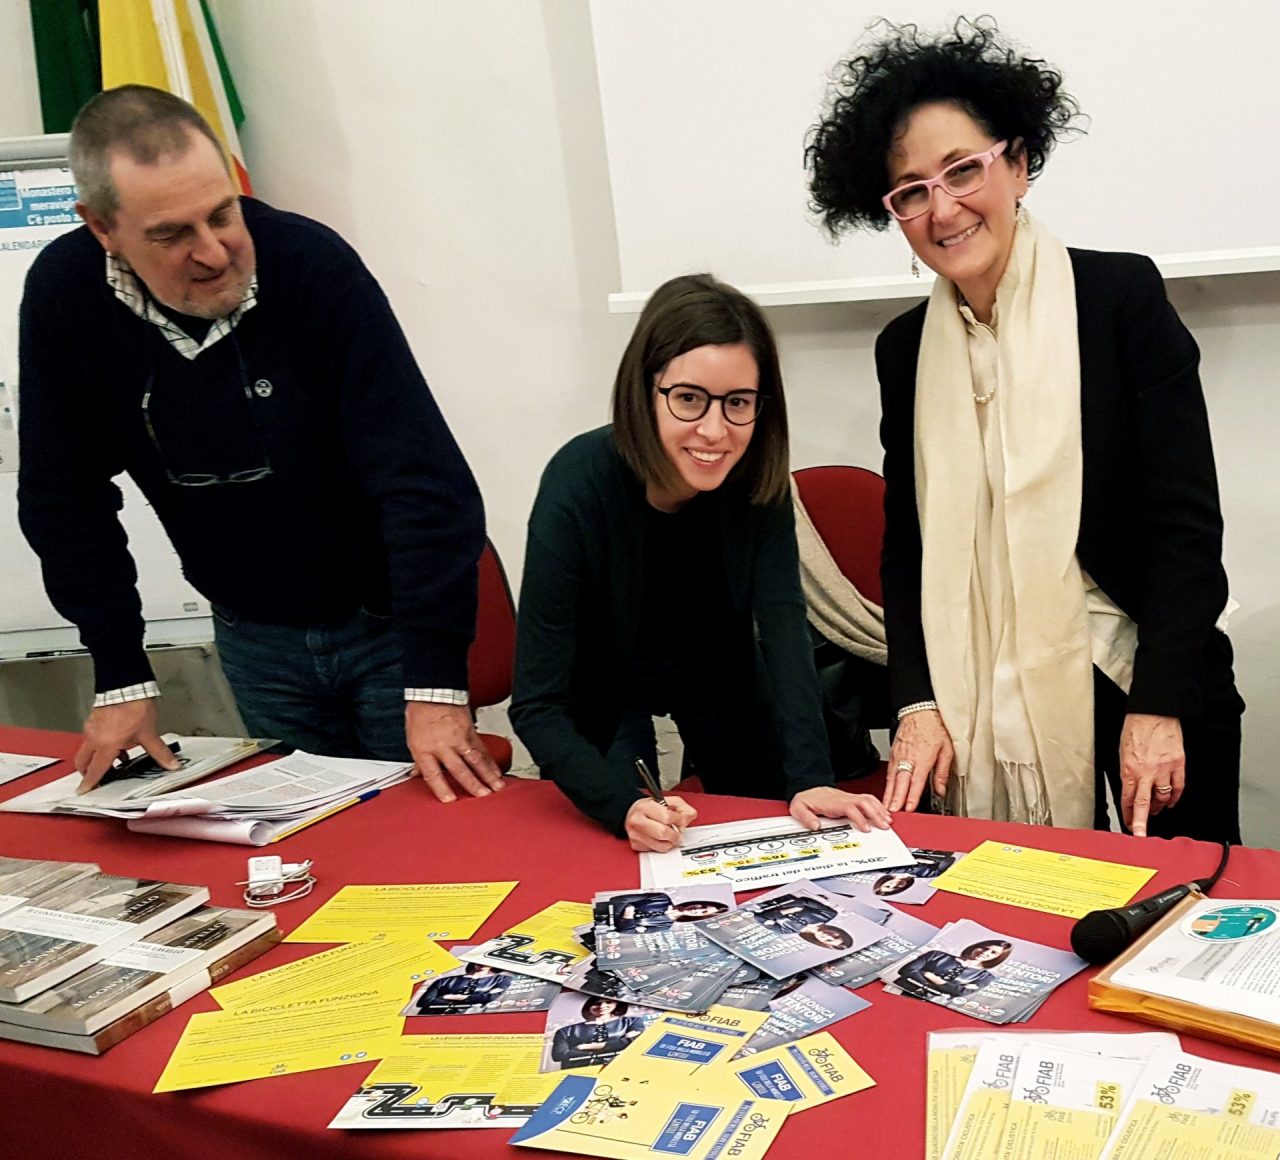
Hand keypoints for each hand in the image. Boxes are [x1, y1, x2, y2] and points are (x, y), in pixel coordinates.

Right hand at [74, 698, 178, 793]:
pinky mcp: (94, 720)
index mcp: (106, 745)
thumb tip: (171, 763)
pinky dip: (99, 745)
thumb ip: (159, 752)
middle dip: (87, 772)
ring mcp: (92, 728)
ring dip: (96, 757)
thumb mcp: (149, 733)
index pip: (95, 770)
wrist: (127, 685)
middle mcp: (94, 738)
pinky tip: (115, 742)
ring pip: (87, 749)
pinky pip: (92, 738)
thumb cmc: (134, 706)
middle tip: (96, 778)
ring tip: (114, 760)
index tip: (85, 790)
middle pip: (83, 762)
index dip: (90, 783)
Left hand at [406, 702, 504, 802]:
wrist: (433, 692)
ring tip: (496, 787)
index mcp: (424, 749)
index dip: (441, 788)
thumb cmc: (421, 714)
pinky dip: (490, 762)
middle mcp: (442, 745)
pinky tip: (496, 770)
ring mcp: (458, 738)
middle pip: (459, 769)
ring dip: (487, 774)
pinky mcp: (470, 732)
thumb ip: (419, 760)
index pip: (432, 774)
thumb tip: (418, 775)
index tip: (450, 799)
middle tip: (481, 795)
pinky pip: (481, 749)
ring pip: (475, 759)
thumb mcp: (412, 739)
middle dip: (472, 784)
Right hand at [625, 795, 696, 852]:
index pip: (667, 817)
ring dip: (670, 843)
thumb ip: (682, 807)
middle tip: (678, 833)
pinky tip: (661, 839)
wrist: (630, 813)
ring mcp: (636, 834)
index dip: (679, 820)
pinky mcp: (636, 845)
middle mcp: (638, 821)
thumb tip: (689, 817)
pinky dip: (662, 846)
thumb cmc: (649, 808)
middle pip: (663, 833)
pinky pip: (655, 850)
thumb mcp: (666, 801)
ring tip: (670, 836)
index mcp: (645, 807)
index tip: (682, 821)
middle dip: (675, 835)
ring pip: (660, 846)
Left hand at [790, 786, 892, 832]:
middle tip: (884, 826)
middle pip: (864, 802)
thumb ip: (806, 818)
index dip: (860, 818)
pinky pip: (868, 799)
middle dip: (876, 814)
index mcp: (832, 802)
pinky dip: (878, 806)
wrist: (807, 788)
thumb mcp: (798, 808)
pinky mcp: (851, 799)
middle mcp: (843, 798)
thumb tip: (815, 826)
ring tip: (887, 821)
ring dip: (879, 810)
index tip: (866, 828)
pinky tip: (883, 813)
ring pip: (868, 799)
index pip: (850, 808)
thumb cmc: (806, 798)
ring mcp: (849, 797)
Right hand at [884, 709, 953, 812]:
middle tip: (892, 813)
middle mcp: (909, 759)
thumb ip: (942, 772)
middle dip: (896, 799)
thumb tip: (941, 789)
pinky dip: (887, 784)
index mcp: (923, 759)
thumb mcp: (947, 749)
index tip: (908, 808)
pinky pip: (889, 772)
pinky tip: (887, 792)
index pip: (916, 783)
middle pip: (900, 783)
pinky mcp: (893, 753)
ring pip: (892, 779)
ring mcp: (898, 756)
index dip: (911, 797)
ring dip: (889, 794)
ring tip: (886, 807)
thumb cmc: (934, 728)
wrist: (919, 711)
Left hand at [1119, 713, 1184, 836]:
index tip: (1128, 824)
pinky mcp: (1178, 764)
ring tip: (1155, 811)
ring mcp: (1164, 769)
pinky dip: (1174, 797)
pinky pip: (1178, 787)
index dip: (1128, 814)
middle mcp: (1147, 772)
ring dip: (1158, 807)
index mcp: (1129, 769)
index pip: (1128, 799)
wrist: (1154, 712)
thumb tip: (1128, 787)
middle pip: (1145, 804)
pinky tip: (1171, 801)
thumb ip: (1126, 771)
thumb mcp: (1122, 751)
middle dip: (1142, 823)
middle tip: (1141, 834)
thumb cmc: (1135, 728)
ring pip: (1163, 797)